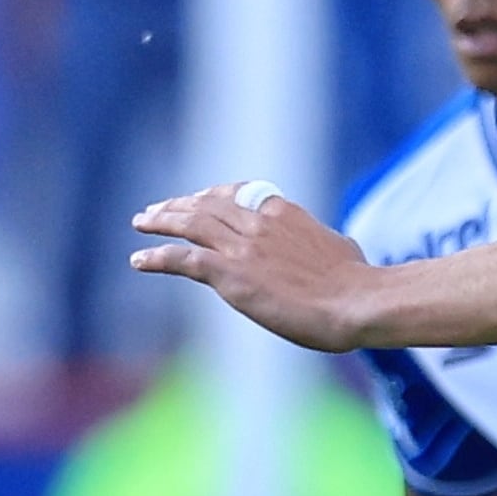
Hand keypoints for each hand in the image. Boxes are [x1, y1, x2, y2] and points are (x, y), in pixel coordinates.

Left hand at [131, 182, 380, 351]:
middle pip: (206, 205)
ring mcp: (242, 246)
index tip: (197, 198)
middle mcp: (257, 222)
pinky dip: (157, 257)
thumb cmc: (357, 283)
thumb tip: (333, 247)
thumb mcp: (341, 248)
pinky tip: (139, 260)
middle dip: (178, 205)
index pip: (238, 193)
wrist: (355, 301)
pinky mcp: (230, 274)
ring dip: (161, 222)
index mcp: (284, 212)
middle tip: (156, 209)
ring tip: (142, 223)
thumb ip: (322, 242)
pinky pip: (182, 259)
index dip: (211, 195)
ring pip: (189, 224)